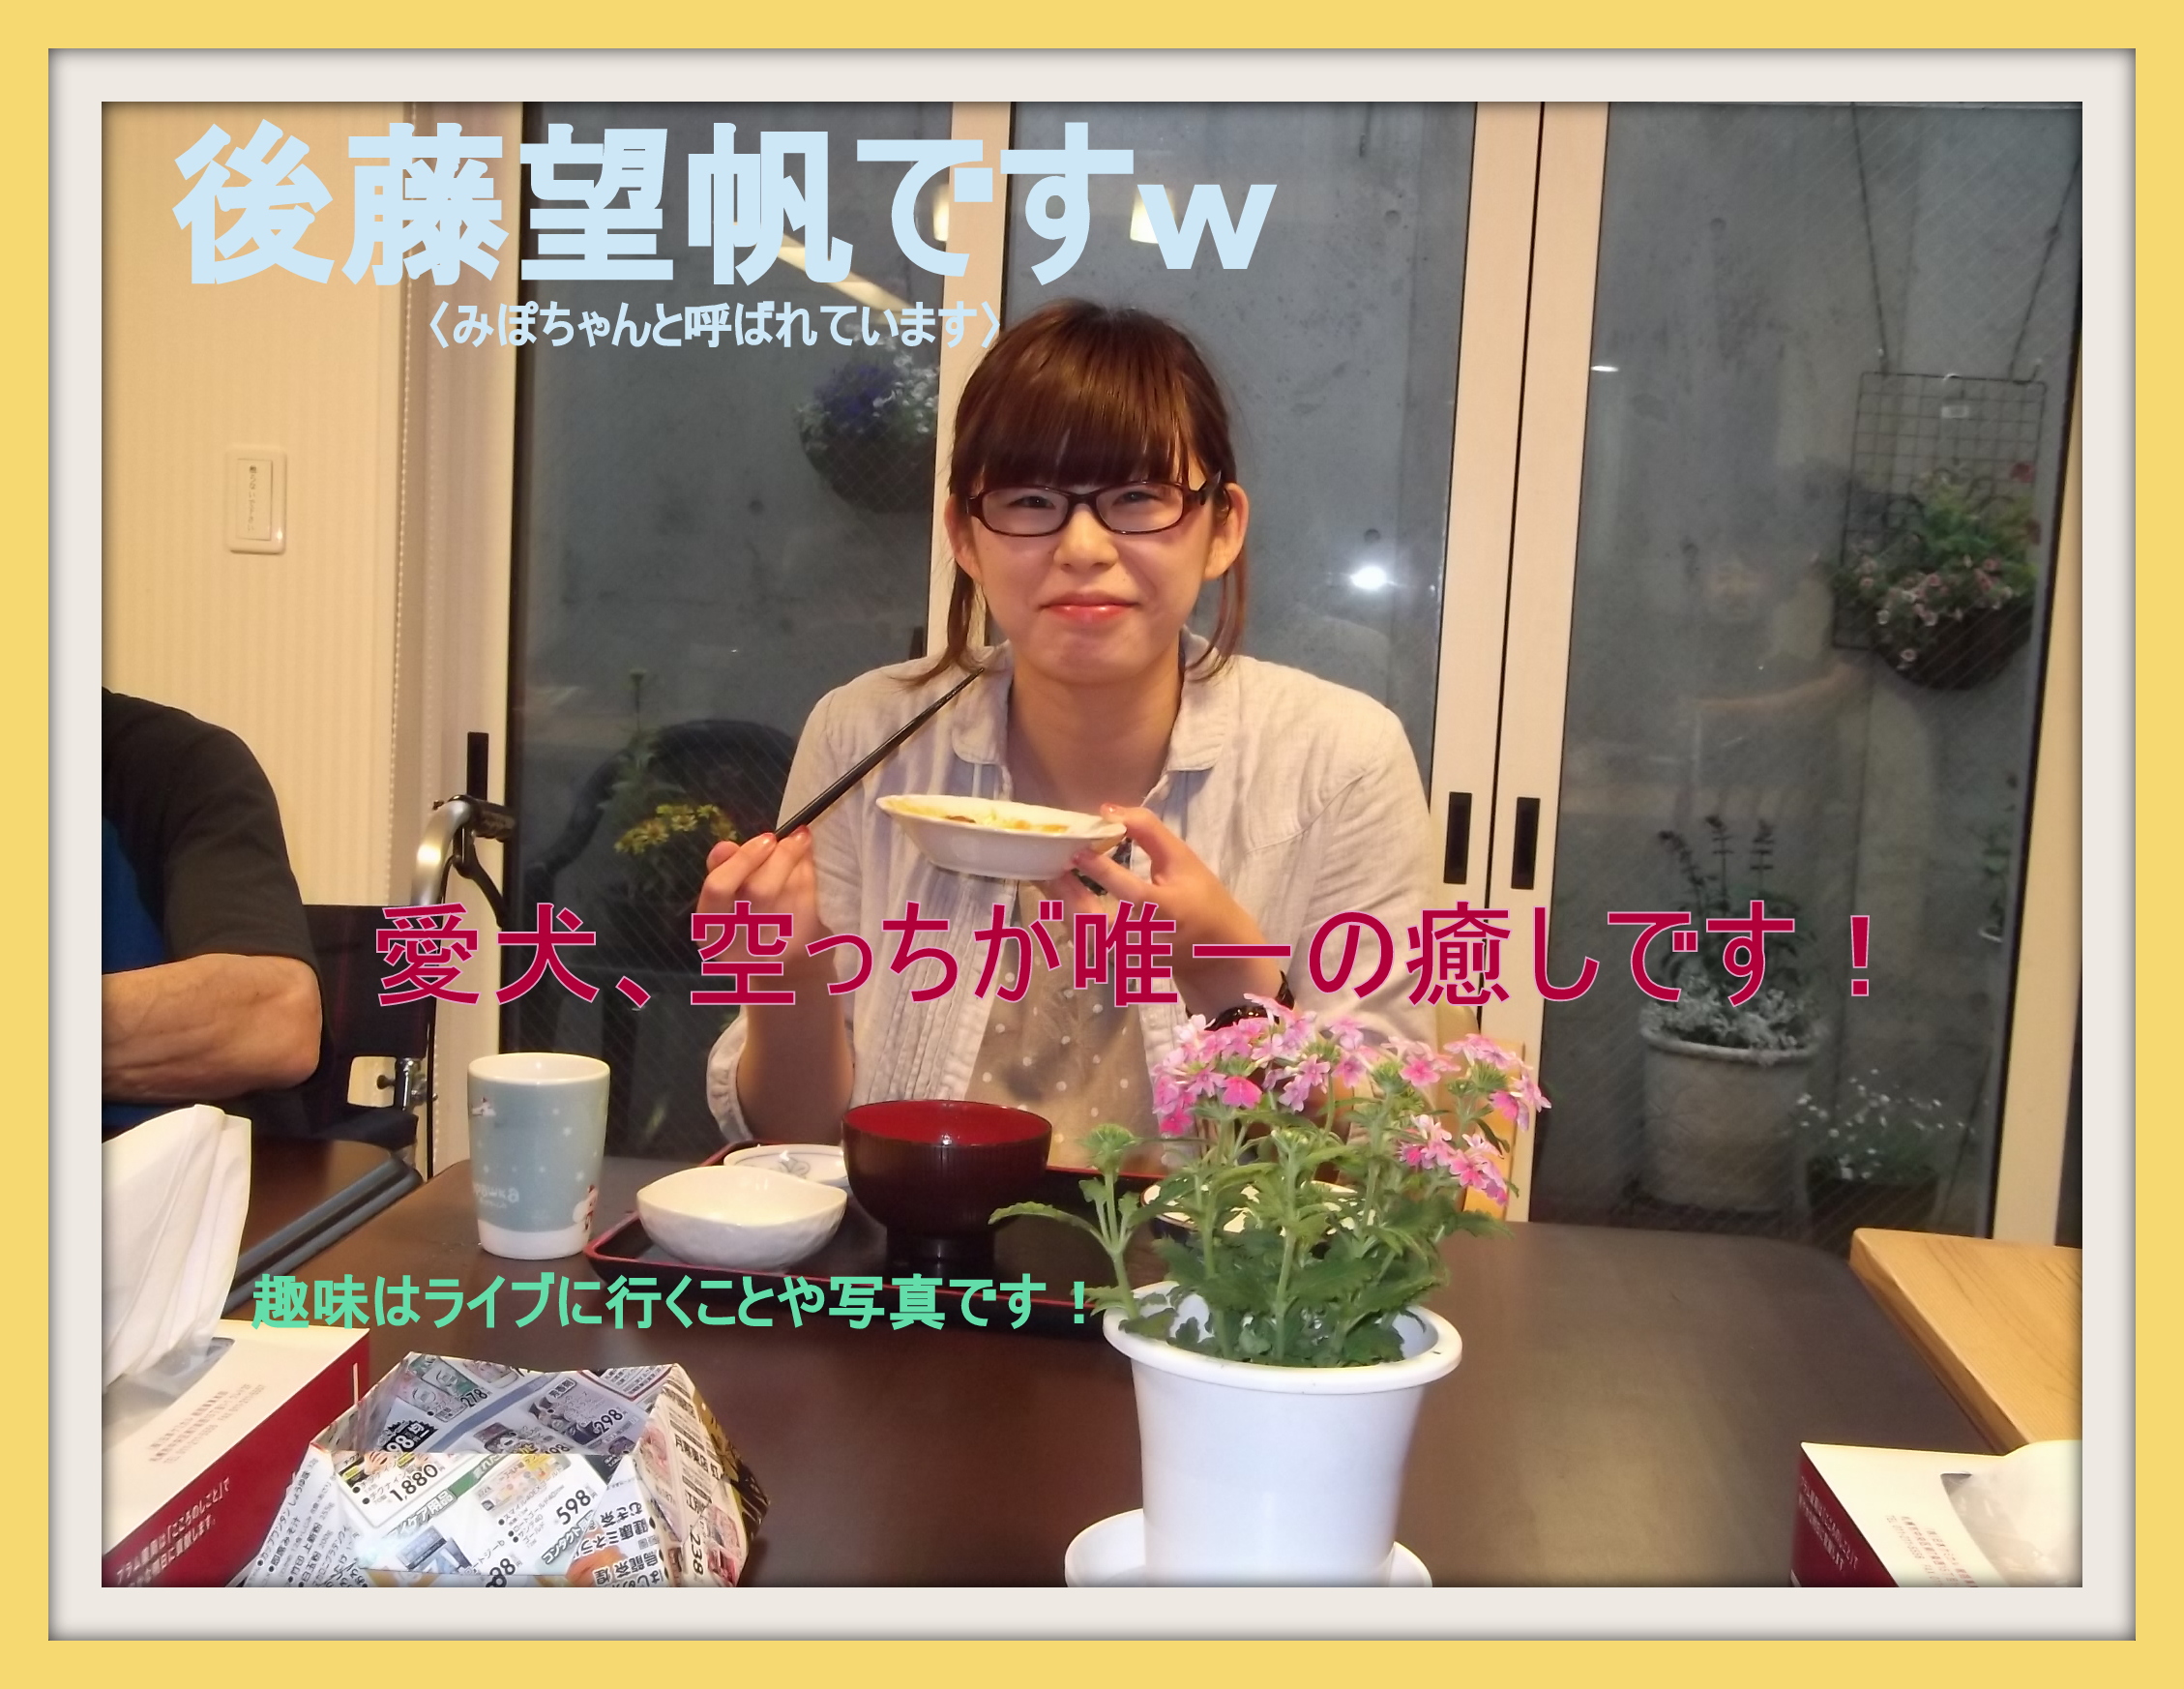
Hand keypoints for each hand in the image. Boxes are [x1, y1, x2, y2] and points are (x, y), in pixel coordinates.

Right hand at [696, 830, 831, 984]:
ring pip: (789, 891)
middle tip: (791, 835)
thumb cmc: (751, 932)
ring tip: (801, 842)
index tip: (765, 838)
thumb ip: (723, 875)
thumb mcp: (727, 908)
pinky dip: (809, 875)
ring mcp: (774, 949)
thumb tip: (725, 846)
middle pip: (759, 889)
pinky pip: (808, 900)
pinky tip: (808, 864)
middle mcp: (739, 945)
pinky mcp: (802, 948)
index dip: (742, 860)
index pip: (718, 890)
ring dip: (799, 859)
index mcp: (712, 932)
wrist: (786, 982)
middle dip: (780, 855)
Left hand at [1060, 805, 1283, 1016]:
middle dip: (1067, 893)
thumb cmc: (1201, 899)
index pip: (1131, 893)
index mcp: (1165, 911)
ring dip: (1061, 903)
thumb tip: (1107, 811)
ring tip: (1045, 873)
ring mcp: (1125, 952)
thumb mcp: (1183, 859)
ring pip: (1083, 932)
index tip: (1078, 851)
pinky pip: (1084, 936)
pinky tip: (1057, 891)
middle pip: (1095, 922)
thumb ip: (1148, 831)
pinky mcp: (1116, 958)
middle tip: (1047, 864)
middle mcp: (1141, 937)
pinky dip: (1068, 913)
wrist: (1213, 953)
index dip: (1103, 872)